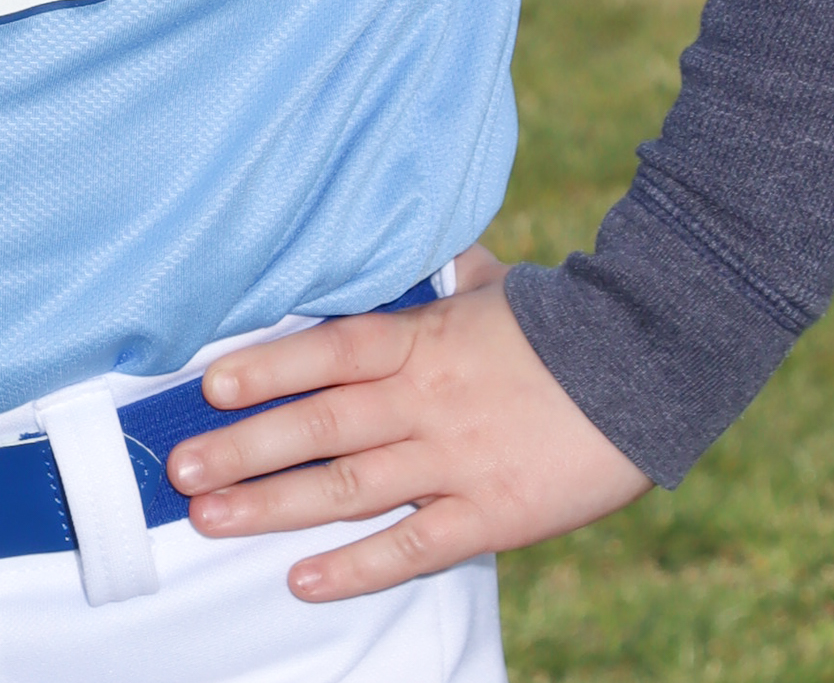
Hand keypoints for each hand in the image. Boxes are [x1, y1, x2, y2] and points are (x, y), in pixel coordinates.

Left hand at [166, 249, 647, 601]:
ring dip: (275, 506)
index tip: (209, 383)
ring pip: (350, 488)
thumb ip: (436, 281)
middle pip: (320, 425)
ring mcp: (456, 460)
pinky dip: (357, 567)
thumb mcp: (492, 286)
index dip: (268, 366)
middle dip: (244, 448)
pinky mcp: (491, 514)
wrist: (653, 362)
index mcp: (423, 337)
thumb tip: (403, 252)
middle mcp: (427, 399)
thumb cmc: (565, 321)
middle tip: (181, 470)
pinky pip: (413, 548)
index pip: (328, 349)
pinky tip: (304, 580)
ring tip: (213, 518)